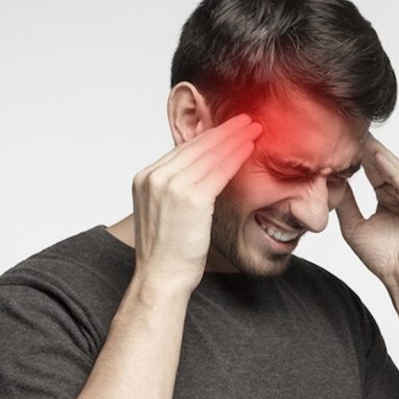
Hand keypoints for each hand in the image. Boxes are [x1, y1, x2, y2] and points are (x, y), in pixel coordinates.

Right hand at [130, 113, 261, 290]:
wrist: (160, 277)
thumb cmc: (167, 251)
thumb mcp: (164, 211)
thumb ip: (177, 188)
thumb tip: (203, 172)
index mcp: (145, 177)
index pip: (182, 149)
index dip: (208, 137)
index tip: (227, 129)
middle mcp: (154, 177)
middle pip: (196, 146)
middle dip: (224, 131)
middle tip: (245, 120)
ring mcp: (171, 186)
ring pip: (210, 155)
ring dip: (235, 139)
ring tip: (253, 129)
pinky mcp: (190, 198)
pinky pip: (219, 171)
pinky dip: (236, 157)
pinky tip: (250, 149)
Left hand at [336, 133, 398, 296]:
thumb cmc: (384, 259)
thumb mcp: (354, 226)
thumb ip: (346, 203)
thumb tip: (329, 183)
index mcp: (391, 195)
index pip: (373, 169)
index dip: (358, 155)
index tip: (340, 138)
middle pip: (385, 165)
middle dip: (368, 147)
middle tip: (350, 127)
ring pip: (396, 171)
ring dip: (379, 154)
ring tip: (361, 136)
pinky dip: (393, 171)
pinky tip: (378, 158)